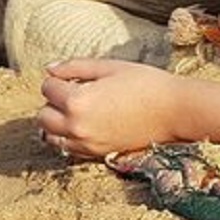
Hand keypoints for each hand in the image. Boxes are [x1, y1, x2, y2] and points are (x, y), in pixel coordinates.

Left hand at [37, 58, 185, 158]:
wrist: (175, 111)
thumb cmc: (146, 84)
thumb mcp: (110, 67)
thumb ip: (75, 66)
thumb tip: (50, 69)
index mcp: (77, 100)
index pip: (48, 88)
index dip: (60, 79)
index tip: (75, 77)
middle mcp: (76, 126)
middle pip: (43, 115)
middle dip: (54, 102)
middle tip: (75, 93)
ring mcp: (86, 143)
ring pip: (51, 136)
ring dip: (58, 123)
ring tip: (78, 112)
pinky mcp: (98, 153)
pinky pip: (68, 149)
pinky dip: (69, 138)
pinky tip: (86, 126)